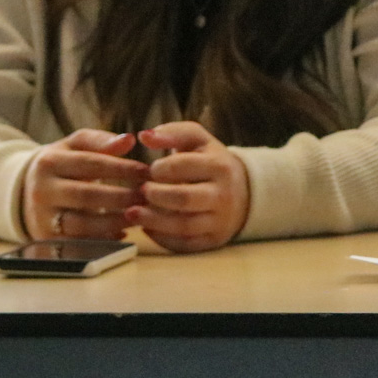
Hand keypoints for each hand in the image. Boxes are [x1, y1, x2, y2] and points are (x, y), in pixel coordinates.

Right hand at [21, 130, 146, 240]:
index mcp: (49, 162)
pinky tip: (123, 232)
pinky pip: (78, 243)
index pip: (91, 164)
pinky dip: (103, 240)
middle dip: (121, 196)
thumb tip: (129, 140)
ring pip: (82, 224)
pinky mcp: (46, 240)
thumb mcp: (74, 146)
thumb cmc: (61, 164)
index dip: (121, 168)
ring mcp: (41, 218)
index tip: (145, 171)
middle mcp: (41, 190)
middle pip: (86, 195)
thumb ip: (100, 140)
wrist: (23, 191)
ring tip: (139, 215)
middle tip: (146, 196)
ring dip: (115, 221)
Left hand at [128, 121, 251, 253]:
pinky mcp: (213, 241)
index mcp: (220, 166)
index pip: (185, 166)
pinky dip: (162, 238)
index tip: (149, 170)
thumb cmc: (211, 163)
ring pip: (183, 225)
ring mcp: (220, 221)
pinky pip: (185, 244)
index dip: (160, 168)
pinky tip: (147, 228)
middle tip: (140, 191)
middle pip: (183, 198)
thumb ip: (173, 133)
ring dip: (153, 220)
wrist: (245, 193)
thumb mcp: (199, 141)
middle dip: (156, 195)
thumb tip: (143, 136)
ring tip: (132, 213)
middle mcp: (224, 195)